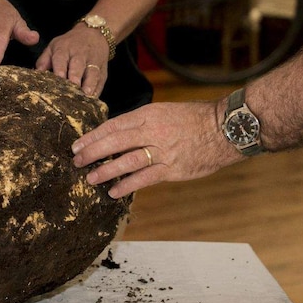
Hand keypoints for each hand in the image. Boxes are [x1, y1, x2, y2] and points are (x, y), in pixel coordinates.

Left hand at [35, 26, 109, 96]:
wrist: (94, 34)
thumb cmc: (68, 44)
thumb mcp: (53, 47)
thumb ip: (43, 61)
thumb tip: (36, 75)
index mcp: (64, 49)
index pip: (61, 59)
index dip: (60, 70)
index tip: (58, 80)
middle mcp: (79, 55)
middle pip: (77, 67)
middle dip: (75, 79)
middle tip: (71, 92)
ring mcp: (93, 62)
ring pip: (92, 73)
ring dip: (89, 85)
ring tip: (86, 96)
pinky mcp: (103, 70)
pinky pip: (101, 80)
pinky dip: (98, 89)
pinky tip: (93, 99)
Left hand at [71, 101, 243, 196]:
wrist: (225, 128)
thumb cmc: (195, 119)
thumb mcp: (165, 111)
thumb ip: (142, 122)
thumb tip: (118, 134)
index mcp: (148, 114)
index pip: (114, 125)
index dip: (93, 136)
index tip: (78, 144)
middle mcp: (152, 130)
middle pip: (115, 141)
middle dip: (92, 152)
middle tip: (76, 160)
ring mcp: (162, 150)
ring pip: (127, 160)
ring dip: (105, 170)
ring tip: (90, 178)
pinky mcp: (172, 168)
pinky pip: (144, 178)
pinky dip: (127, 185)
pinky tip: (114, 191)